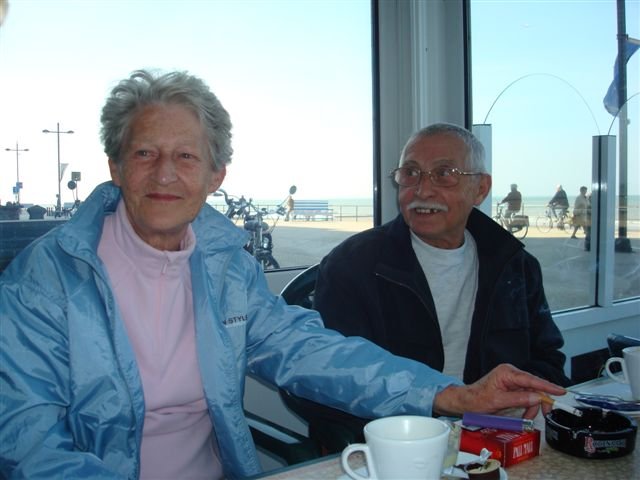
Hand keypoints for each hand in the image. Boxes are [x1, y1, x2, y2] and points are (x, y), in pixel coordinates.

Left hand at [433, 363, 565, 418]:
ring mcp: (511, 379)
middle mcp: (511, 373)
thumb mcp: (498, 401)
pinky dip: (527, 405)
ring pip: (531, 393)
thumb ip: (519, 399)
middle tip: (544, 413)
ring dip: (532, 406)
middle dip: (540, 401)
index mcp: (507, 372)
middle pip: (534, 386)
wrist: (466, 401)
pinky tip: (525, 413)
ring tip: (526, 417)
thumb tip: (537, 397)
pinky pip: (526, 395)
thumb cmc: (477, 399)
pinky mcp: (512, 386)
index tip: (561, 391)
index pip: (531, 379)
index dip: (547, 386)